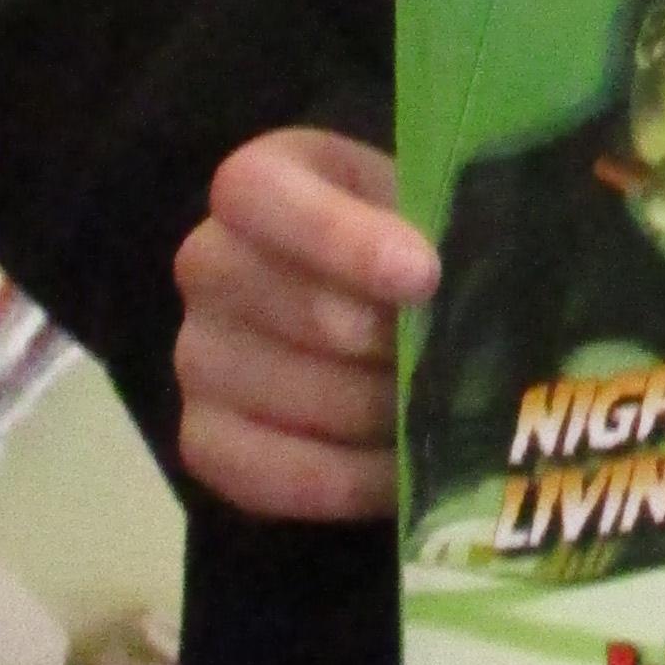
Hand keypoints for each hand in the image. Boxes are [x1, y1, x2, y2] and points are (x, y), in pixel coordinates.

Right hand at [172, 128, 436, 519]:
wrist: (381, 320)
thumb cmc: (413, 248)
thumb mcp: (427, 210)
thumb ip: (440, 228)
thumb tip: (468, 283)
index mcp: (259, 183)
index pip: (259, 194)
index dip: (338, 238)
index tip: (423, 277)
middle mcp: (208, 262)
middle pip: (295, 309)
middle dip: (389, 345)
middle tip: (453, 362)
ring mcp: (195, 355)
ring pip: (293, 395)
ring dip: (380, 413)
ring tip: (437, 412)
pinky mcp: (202, 439)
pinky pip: (267, 473)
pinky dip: (346, 480)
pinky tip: (399, 469)